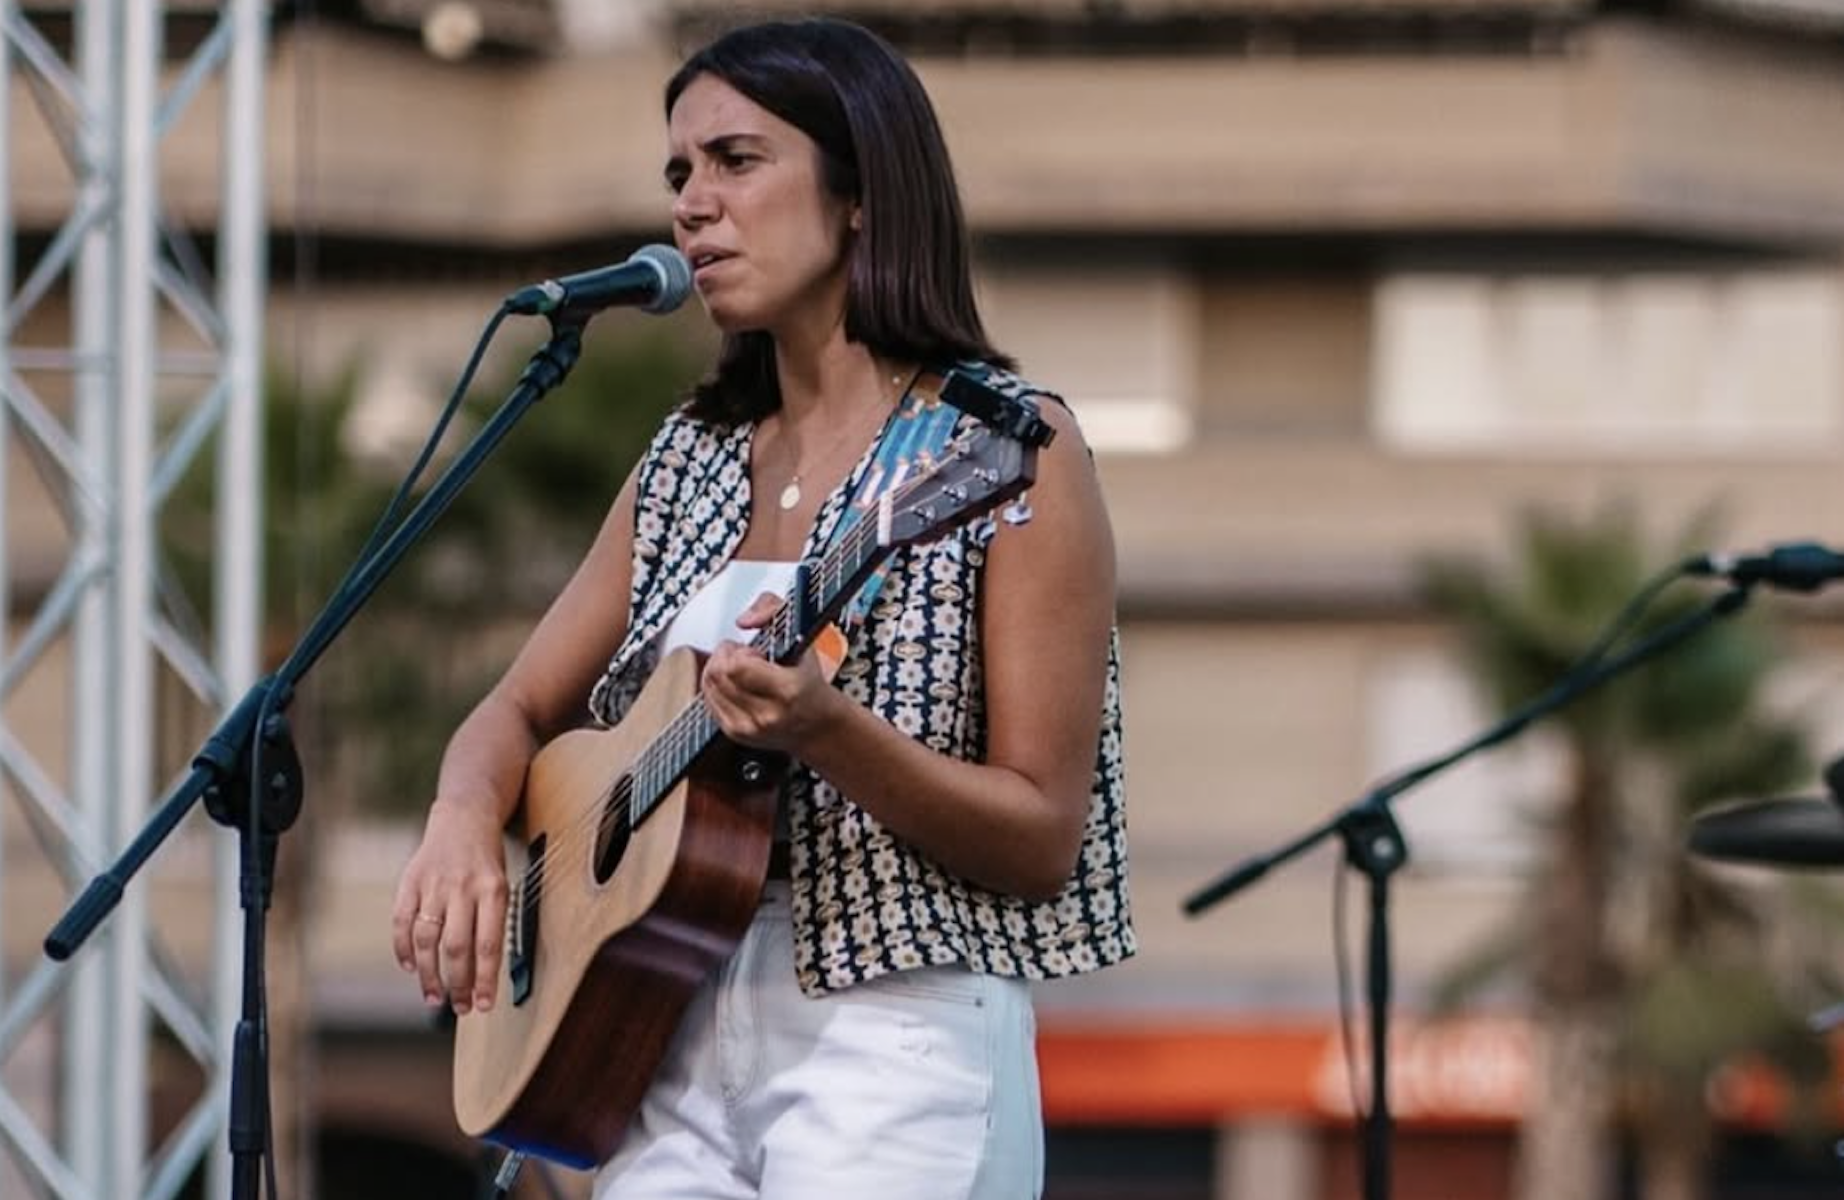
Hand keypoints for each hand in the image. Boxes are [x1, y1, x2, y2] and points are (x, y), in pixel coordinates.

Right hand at [390, 800, 508, 1015]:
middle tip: (460, 1008)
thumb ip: (492, 925)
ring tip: (435, 997)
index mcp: (493, 890)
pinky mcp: (410, 882)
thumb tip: (482, 977)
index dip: (484, 979)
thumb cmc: (486, 863)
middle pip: (457, 947)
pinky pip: (402, 922)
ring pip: (427, 940)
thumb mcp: (502, 888)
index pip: (489, 945)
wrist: (464, 818)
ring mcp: (434, 885)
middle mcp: (463, 888)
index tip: (484, 1005)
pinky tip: (410, 967)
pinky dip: (403, 949)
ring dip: (429, 974)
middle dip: (458, 984)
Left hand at [699, 592, 840, 752]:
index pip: (736, 665)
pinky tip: (736, 684)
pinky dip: (717, 685)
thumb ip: (772, 608)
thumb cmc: (808, 680)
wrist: (815, 723)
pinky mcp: (734, 733)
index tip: (754, 651)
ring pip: (708, 685)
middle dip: (726, 656)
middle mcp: (767, 714)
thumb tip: (745, 620)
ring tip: (742, 670)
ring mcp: (748, 727)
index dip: (740, 650)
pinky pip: (707, 699)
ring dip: (720, 669)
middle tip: (746, 656)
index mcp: (787, 690)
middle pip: (717, 673)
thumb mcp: (800, 634)